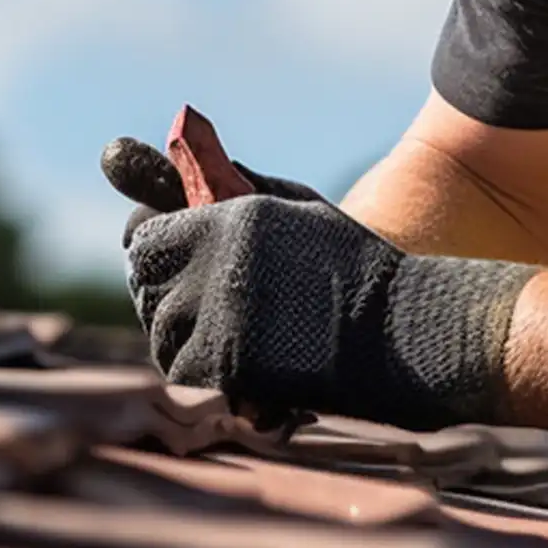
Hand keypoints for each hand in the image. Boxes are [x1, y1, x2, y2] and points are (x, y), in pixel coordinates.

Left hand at [102, 139, 536, 429]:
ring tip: (208, 332)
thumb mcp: (294, 206)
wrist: (406, 329)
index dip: (147, 249)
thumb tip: (183, 176)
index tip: (161, 260)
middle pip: (146, 286)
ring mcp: (216, 319)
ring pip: (160, 331)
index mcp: (223, 222)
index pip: (142, 237)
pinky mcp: (228, 368)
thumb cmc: (353, 264)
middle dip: (159, 293)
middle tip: (183, 301)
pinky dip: (193, 369)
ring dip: (175, 333)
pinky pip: (182, 371)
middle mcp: (210, 267)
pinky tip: (222, 362)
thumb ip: (234, 190)